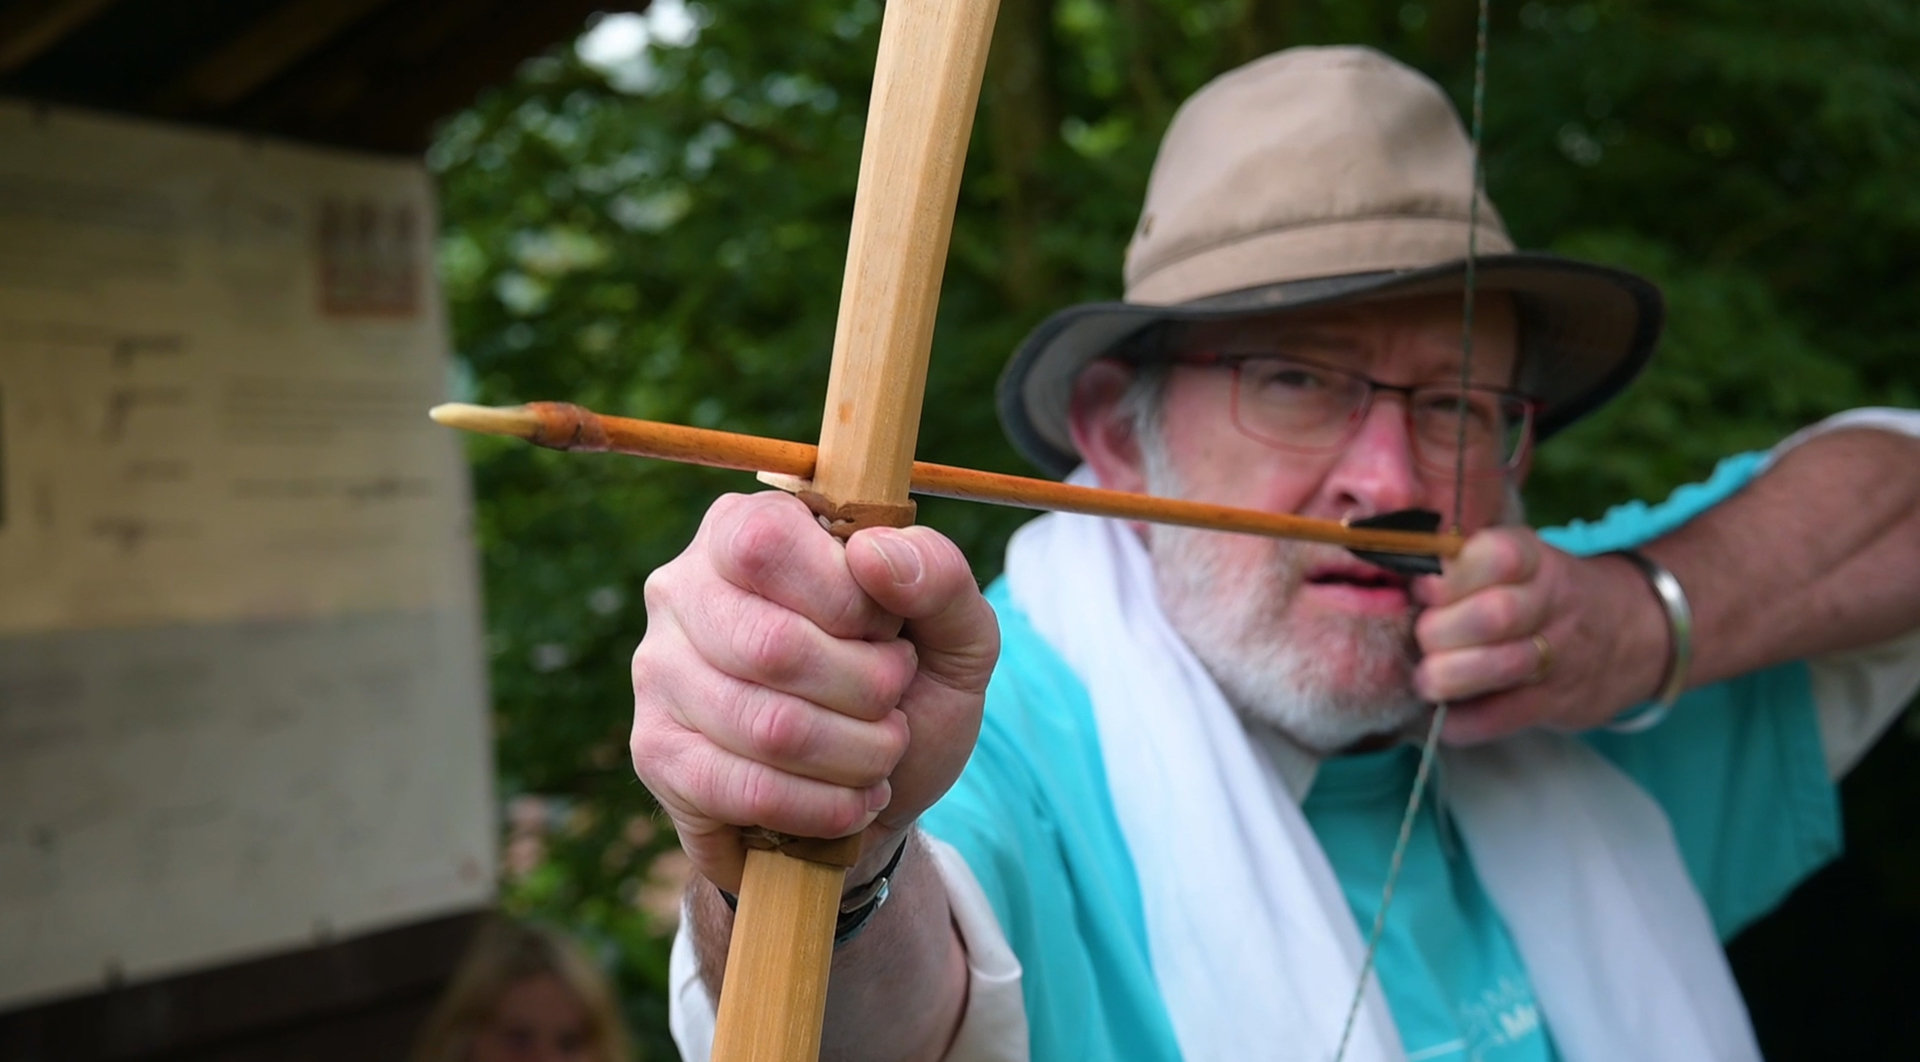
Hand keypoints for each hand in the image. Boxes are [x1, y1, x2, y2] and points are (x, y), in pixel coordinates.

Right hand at [630, 491, 997, 892]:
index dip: (850, 603)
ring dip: (856, 756)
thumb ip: (940, 575)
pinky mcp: (656, 753)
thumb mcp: (955, 629)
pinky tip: (850, 801)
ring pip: (765, 727)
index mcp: (747, 525)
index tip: (889, 633)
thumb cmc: (910, 688)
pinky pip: (742, 790)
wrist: (882, 788)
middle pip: (772, 646)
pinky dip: (820, 806)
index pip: (769, 544)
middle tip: (893, 702)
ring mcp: (658, 671)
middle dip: (867, 691)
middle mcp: (682, 587)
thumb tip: (874, 553)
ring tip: (881, 752)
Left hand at [1410, 528, 1667, 744]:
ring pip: (1501, 665)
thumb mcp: (1519, 562)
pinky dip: (1462, 721)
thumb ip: (1463, 565)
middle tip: (1423, 638)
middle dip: (1441, 630)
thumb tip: (1388, 575)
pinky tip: (1445, 714)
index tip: (1423, 588)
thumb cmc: (1543, 594)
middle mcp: (1549, 602)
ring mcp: (1558, 655)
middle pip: (1494, 614)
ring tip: (1429, 679)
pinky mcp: (1555, 703)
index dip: (1451, 575)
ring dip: (1449, 676)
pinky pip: (1501, 717)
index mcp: (1533, 559)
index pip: (1496, 555)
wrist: (1633, 633)